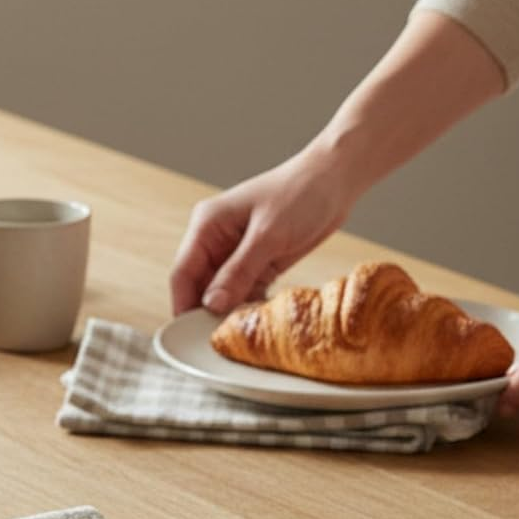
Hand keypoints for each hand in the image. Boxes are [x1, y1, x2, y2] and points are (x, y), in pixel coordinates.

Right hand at [169, 143, 361, 315]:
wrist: (336, 180)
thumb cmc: (301, 193)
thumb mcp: (269, 235)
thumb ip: (239, 271)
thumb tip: (211, 304)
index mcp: (207, 225)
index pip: (182, 272)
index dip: (183, 304)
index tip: (190, 334)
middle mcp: (216, 240)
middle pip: (200, 286)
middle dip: (208, 312)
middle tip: (222, 338)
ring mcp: (236, 252)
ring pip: (222, 293)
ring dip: (231, 311)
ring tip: (244, 329)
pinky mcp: (257, 262)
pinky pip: (244, 292)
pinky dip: (249, 306)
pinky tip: (260, 318)